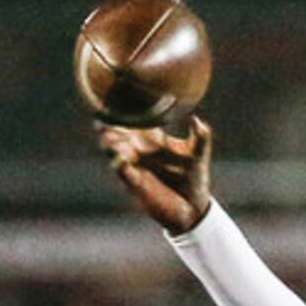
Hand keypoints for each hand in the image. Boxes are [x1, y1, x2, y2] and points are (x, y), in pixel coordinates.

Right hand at [97, 116, 212, 235]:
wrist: (194, 208)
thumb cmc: (194, 177)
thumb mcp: (198, 156)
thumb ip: (200, 138)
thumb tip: (197, 119)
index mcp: (152, 137)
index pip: (134, 119)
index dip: (124, 109)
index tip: (116, 98)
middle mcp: (138, 148)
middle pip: (116, 130)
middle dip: (109, 124)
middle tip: (104, 117)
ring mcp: (134, 164)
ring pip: (113, 148)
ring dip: (110, 142)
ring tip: (109, 136)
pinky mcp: (134, 181)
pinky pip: (121, 170)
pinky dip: (119, 163)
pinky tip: (122, 157)